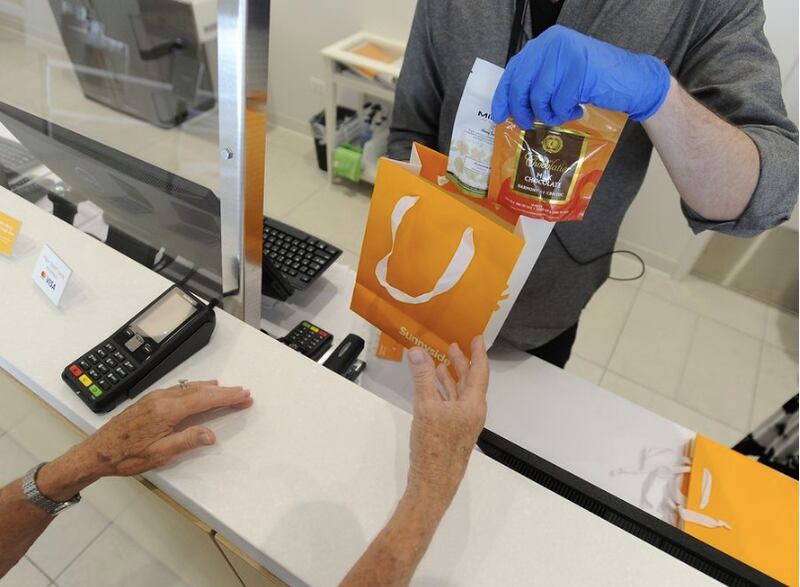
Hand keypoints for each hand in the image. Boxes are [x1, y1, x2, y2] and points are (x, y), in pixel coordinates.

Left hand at [37, 380, 252, 500]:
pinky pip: (178, 389)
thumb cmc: (125, 456)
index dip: (226, 397)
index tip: (243, 395)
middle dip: (223, 392)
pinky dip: (195, 388)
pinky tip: (199, 389)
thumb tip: (211, 434)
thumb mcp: (159, 454)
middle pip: (199, 390)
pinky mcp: (149, 401)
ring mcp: (154, 398)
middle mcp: (161, 399)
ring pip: (189, 388)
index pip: (204, 399)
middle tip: (243, 393)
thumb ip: (187, 441)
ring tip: (227, 390)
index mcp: (166, 411)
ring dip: (210, 389)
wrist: (96, 452)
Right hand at [405, 337, 488, 505]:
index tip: (476, 338)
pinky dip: (442, 392)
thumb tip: (417, 352)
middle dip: (462, 363)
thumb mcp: (426, 407)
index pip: (479, 371)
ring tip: (440, 362)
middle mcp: (471, 412)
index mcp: (473, 404)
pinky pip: (450, 404)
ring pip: (458, 394)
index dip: (477, 353)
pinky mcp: (451, 432)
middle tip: (453, 346)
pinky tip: (432, 388)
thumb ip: (423, 378)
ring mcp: (462, 423)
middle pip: (469, 382)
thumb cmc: (435, 446)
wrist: (434, 482)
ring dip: (450, 377)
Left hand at [491, 24, 670, 127]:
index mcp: (544, 43)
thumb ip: (537, 81)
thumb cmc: (593, 81)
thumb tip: (509, 106)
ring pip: (539, 97)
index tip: (500, 116)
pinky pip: (559, 103)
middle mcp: (552, 44)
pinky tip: (576, 111)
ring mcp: (566, 56)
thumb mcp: (560, 73)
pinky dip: (565, 113)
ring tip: (561, 115)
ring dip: (548, 114)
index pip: (514, 70)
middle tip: (528, 124)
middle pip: (522, 85)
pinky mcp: (579, 71)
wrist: (633, 80)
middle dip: (522, 111)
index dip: (503, 96)